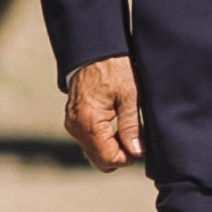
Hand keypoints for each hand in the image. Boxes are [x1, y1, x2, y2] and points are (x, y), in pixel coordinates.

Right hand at [63, 55, 143, 169]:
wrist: (95, 50)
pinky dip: (102, 140)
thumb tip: (136, 152)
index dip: (127, 158)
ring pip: (94, 153)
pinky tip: (115, 126)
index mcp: (89, 122)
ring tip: (127, 129)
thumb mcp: (130, 96)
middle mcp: (76, 127)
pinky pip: (88, 141)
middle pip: (99, 161)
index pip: (108, 159)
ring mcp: (72, 124)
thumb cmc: (115, 69)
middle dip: (119, 155)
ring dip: (111, 148)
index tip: (140, 145)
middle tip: (135, 139)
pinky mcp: (73, 120)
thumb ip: (131, 127)